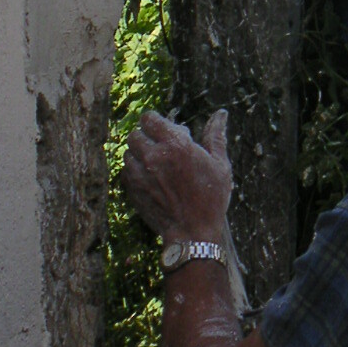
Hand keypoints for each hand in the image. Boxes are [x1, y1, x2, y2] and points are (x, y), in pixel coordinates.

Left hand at [122, 109, 231, 242]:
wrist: (193, 232)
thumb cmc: (211, 198)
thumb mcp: (220, 164)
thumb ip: (215, 136)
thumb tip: (221, 114)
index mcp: (176, 145)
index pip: (149, 118)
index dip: (155, 122)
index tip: (164, 130)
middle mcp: (153, 155)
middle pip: (135, 134)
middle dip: (146, 137)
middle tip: (160, 148)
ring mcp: (140, 173)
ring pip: (128, 152)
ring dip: (139, 154)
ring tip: (155, 164)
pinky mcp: (132, 189)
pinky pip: (125, 171)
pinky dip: (134, 171)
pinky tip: (149, 178)